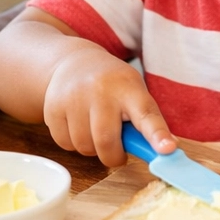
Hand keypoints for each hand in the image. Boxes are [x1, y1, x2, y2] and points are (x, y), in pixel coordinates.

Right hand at [43, 46, 174, 167]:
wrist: (75, 62)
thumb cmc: (113, 85)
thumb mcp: (134, 93)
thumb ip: (146, 122)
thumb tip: (164, 154)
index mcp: (130, 88)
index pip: (146, 114)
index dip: (157, 135)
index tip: (167, 150)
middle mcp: (101, 90)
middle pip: (106, 141)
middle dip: (113, 156)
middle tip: (117, 152)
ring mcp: (74, 97)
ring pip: (84, 147)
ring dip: (92, 149)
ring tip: (95, 130)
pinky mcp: (52, 108)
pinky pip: (65, 145)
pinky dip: (74, 144)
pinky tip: (78, 125)